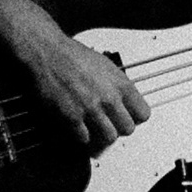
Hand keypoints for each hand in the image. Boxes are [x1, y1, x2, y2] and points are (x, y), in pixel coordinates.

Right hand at [18, 14, 148, 151]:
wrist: (48, 53)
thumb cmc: (73, 55)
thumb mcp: (106, 65)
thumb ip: (118, 85)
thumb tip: (124, 101)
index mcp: (121, 84)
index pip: (143, 113)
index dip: (135, 117)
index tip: (129, 117)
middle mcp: (109, 97)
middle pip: (128, 129)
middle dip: (120, 128)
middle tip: (111, 125)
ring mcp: (90, 108)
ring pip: (109, 137)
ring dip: (102, 136)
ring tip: (96, 130)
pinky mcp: (71, 117)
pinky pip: (84, 138)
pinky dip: (82, 136)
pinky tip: (79, 128)